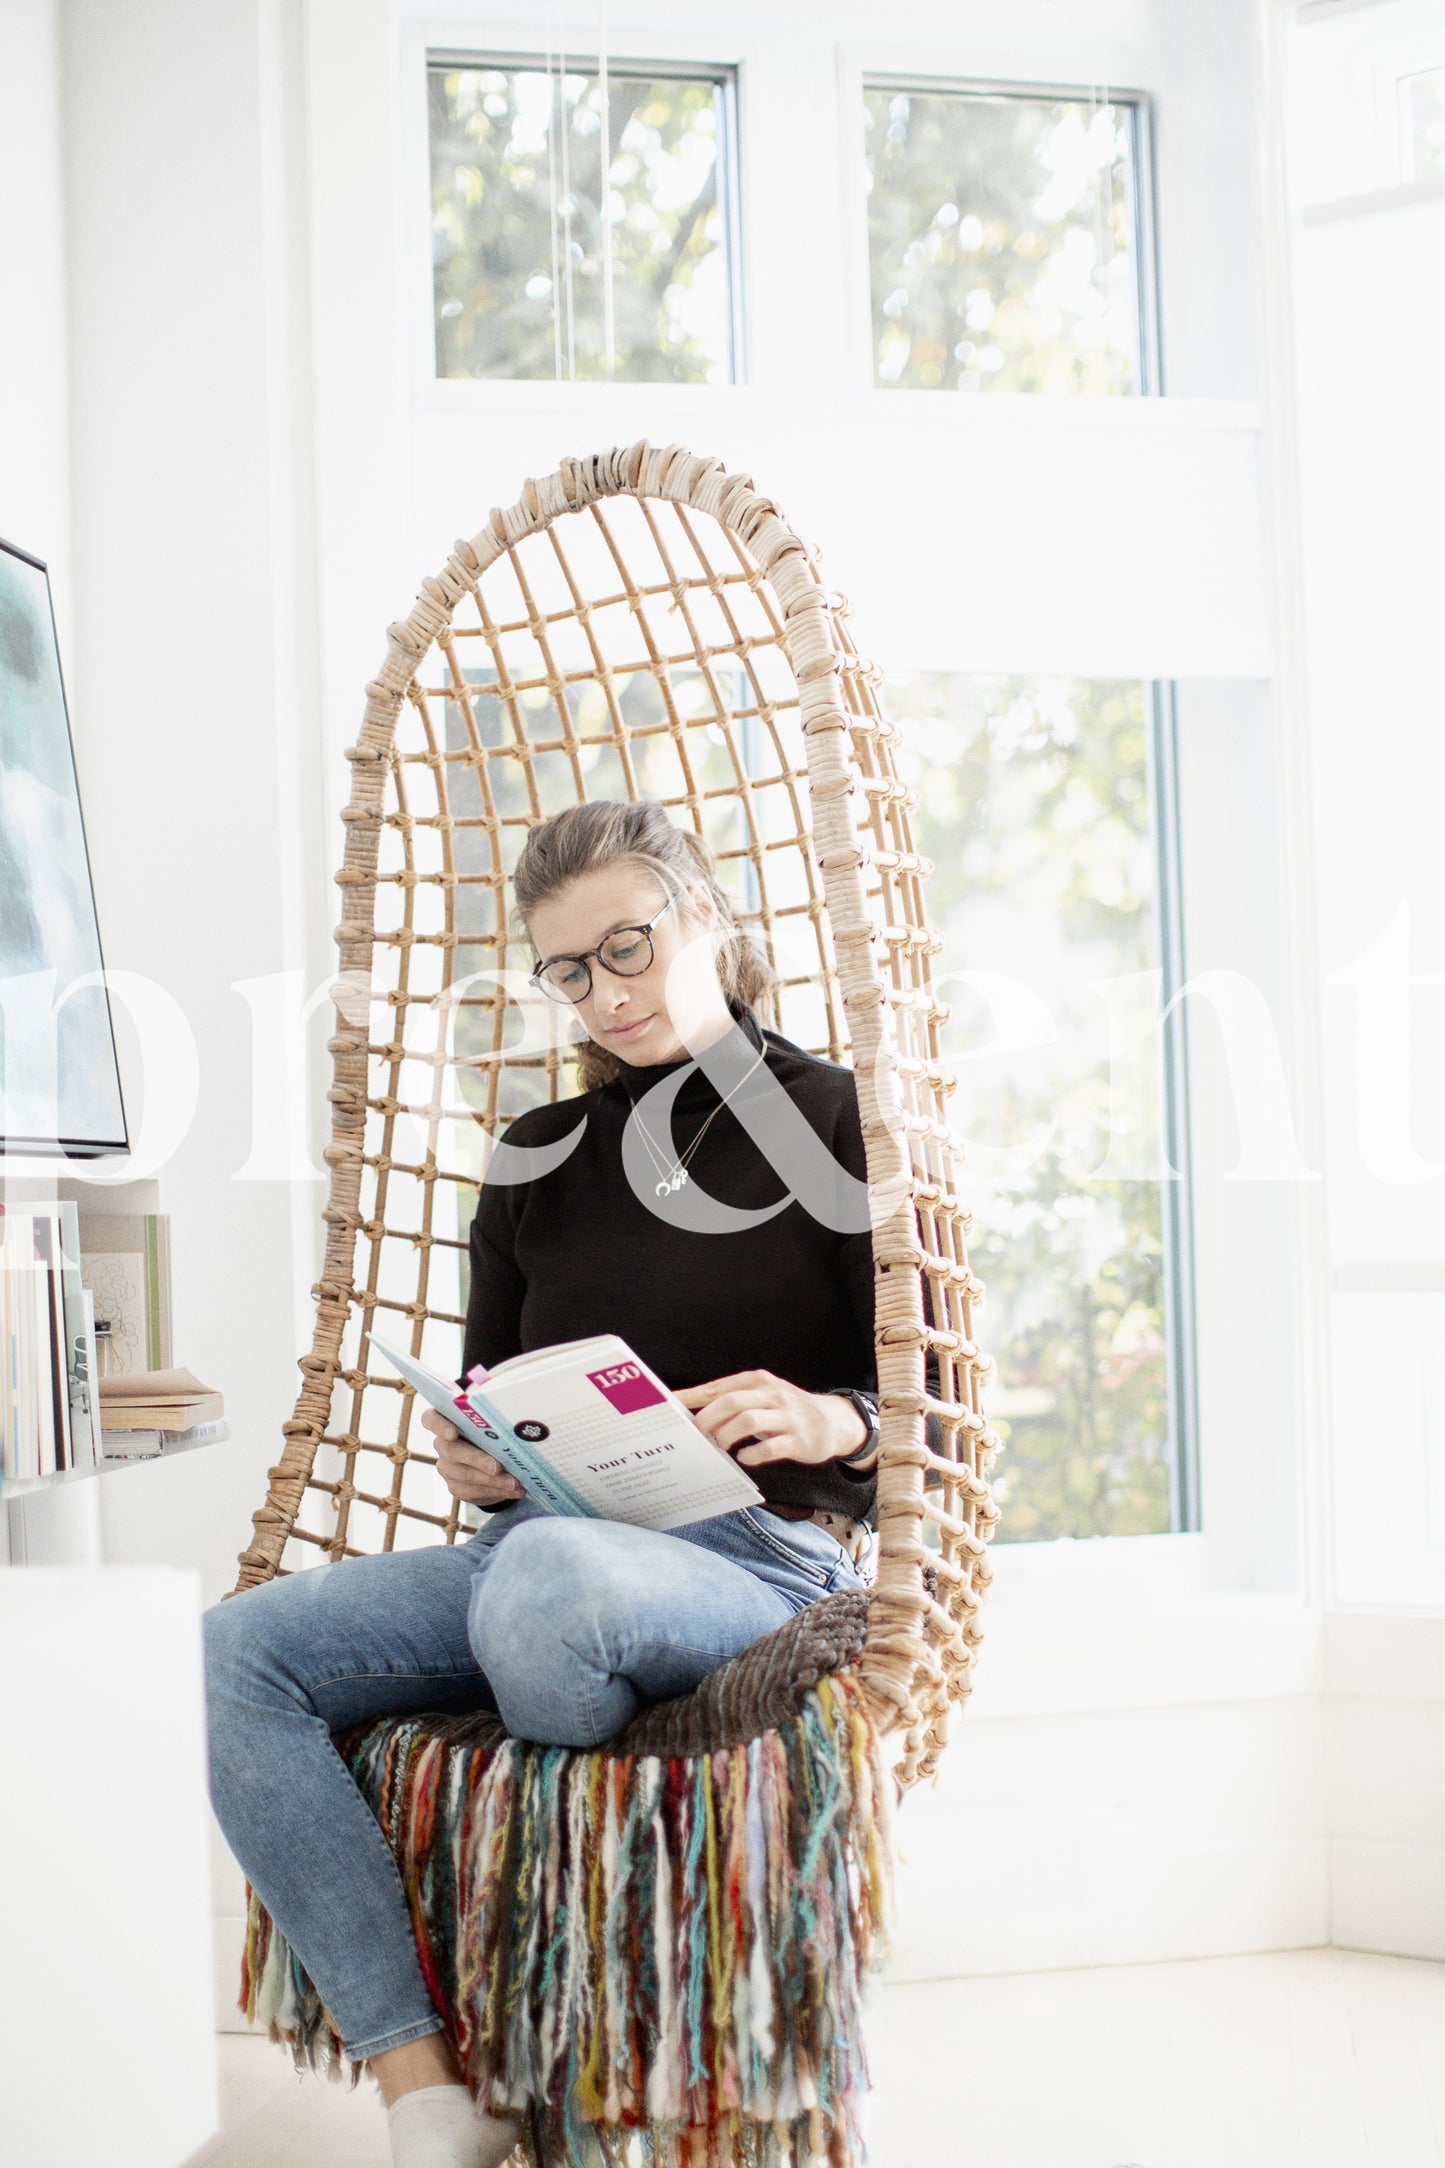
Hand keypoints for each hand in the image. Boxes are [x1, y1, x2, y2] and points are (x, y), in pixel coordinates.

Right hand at [420, 1405, 525, 1506]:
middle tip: (496, 1467)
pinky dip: (496, 1490)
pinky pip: (472, 1491)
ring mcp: (447, 1467)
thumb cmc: (494, 1432)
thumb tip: (517, 1423)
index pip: (431, 1419)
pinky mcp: (456, 1486)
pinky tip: (514, 1490)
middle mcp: (442, 1444)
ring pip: (463, 1474)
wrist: (493, 1460)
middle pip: (451, 1450)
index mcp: (447, 1421)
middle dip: (476, 1459)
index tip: (452, 1433)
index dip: (439, 1425)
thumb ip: (497, 1420)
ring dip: (492, 1480)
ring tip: (514, 1482)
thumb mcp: (495, 1423)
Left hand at [676, 1370, 869, 1468]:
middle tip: (696, 1436)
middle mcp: (773, 1394)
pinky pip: (771, 1446)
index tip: (668, 1406)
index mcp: (758, 1381)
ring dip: (728, 1436)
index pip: (718, 1387)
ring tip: (721, 1446)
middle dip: (708, 1420)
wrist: (833, 1422)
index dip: (691, 1398)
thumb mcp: (761, 1396)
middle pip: (732, 1402)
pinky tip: (744, 1457)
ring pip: (749, 1421)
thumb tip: (690, 1410)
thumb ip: (731, 1400)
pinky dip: (753, 1454)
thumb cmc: (786, 1410)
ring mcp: (787, 1416)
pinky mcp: (799, 1439)